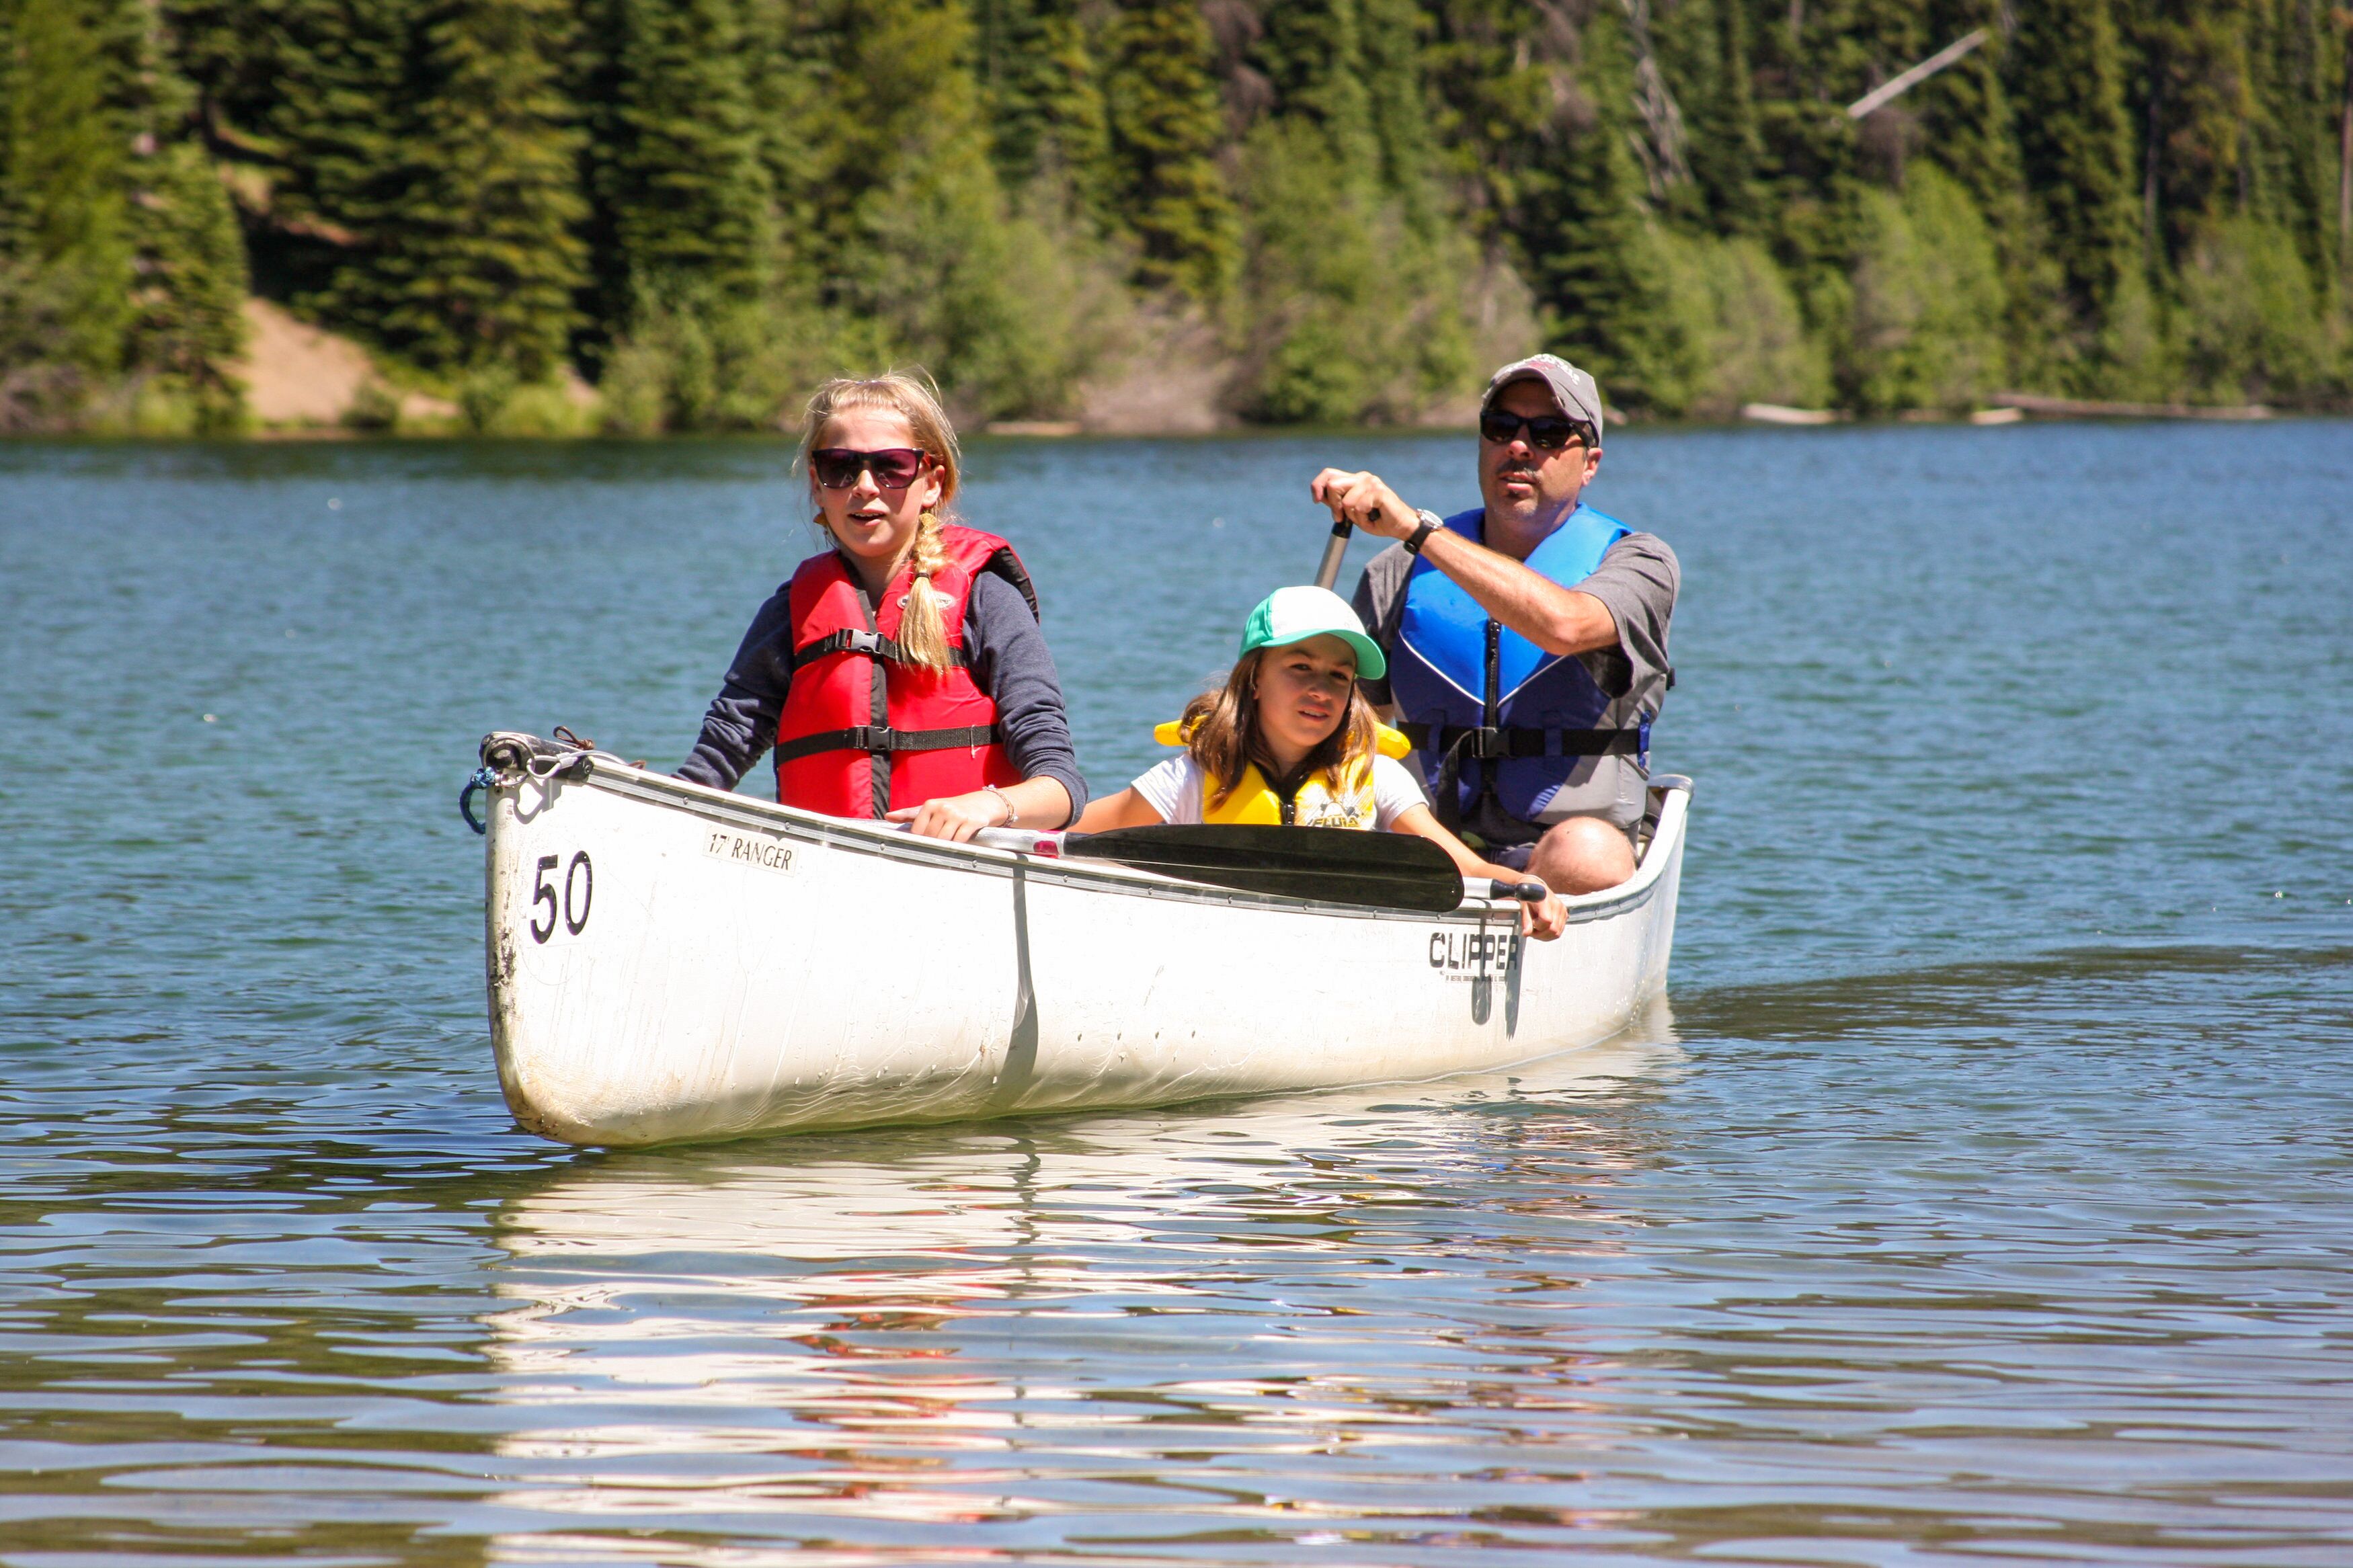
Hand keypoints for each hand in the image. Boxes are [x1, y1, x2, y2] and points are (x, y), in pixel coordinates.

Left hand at [886, 789, 1007, 841]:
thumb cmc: (951, 809)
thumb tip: (888, 816)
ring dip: (945, 847)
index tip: (923, 845)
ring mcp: (957, 814)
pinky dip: (958, 845)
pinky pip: (960, 840)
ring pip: (944, 840)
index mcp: (930, 805)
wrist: (981, 804)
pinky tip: (959, 844)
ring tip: (947, 847)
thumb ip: (909, 815)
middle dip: (933, 845)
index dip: (920, 841)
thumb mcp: (931, 809)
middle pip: (931, 837)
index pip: (917, 831)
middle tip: (937, 848)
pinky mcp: (971, 821)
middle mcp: (943, 808)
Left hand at [1309, 468, 1415, 540]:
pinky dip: (1363, 519)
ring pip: (1346, 501)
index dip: (1317, 486)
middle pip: (1332, 485)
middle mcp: (1362, 477)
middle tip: (1342, 518)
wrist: (1400, 527)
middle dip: (1334, 506)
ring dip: (1353, 516)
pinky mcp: (1379, 491)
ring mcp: (1371, 482)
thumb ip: (1337, 502)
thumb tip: (1319, 496)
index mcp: (1355, 479)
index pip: (1328, 474)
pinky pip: (1359, 507)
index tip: (1316, 500)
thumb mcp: (1351, 512)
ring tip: (1366, 518)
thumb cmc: (1377, 520)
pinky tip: (1373, 518)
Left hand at [1520, 890, 1565, 940]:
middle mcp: (1557, 904)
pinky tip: (1543, 928)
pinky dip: (1550, 934)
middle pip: (1553, 929)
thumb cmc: (1528, 896)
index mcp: (1545, 900)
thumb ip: (1526, 920)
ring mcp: (1562, 909)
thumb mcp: (1523, 907)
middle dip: (1541, 934)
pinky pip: (1559, 931)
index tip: (1531, 922)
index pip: (1546, 921)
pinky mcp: (1565, 914)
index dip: (1537, 926)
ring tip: (1537, 929)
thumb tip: (1526, 933)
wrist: (1536, 887)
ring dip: (1545, 935)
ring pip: (1557, 933)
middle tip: (1532, 931)